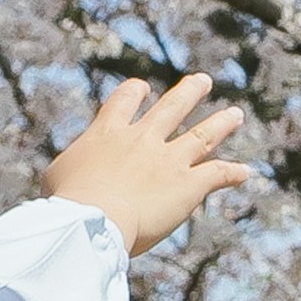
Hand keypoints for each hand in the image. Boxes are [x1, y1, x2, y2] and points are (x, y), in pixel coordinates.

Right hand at [43, 72, 255, 253]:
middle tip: (203, 81)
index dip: (133, 92)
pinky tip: (245, 172)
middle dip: (190, 92)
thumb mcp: (55, 177)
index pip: (123, 101)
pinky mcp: (189, 185)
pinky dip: (233, 173)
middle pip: (172, 107)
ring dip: (222, 123)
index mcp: (107, 133)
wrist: (94, 219)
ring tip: (235, 114)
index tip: (141, 87)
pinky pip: (217, 174)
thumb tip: (70, 174)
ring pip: (202, 135)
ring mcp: (169, 160)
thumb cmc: (67, 201)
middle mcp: (142, 139)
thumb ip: (72, 166)